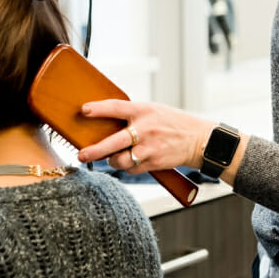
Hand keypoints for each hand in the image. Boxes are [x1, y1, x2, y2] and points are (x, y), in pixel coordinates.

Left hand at [77, 99, 213, 173]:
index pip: (117, 108)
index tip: (84, 110)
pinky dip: (128, 167)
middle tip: (81, 154)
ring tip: (111, 158)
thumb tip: (105, 123)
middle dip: (94, 151)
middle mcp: (145, 129)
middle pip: (113, 142)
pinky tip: (133, 160)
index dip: (99, 109)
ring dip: (112, 161)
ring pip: (120, 160)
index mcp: (144, 110)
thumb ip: (133, 115)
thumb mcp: (154, 110)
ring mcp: (149, 148)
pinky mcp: (153, 163)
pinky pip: (132, 169)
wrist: (197, 139)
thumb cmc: (172, 122)